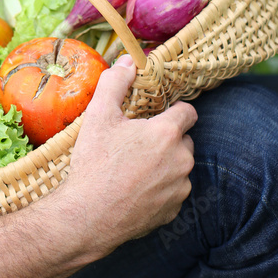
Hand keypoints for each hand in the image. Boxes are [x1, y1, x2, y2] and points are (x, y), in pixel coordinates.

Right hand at [52, 55, 196, 260]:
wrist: (88, 216)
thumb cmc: (95, 163)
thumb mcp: (99, 115)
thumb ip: (115, 82)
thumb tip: (128, 61)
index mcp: (168, 134)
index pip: (189, 112)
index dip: (174, 110)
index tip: (156, 114)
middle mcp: (182, 160)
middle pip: (184, 140)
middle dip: (166, 138)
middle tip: (136, 141)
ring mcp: (179, 188)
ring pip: (179, 167)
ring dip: (164, 163)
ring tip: (133, 167)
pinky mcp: (173, 211)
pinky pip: (173, 191)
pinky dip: (160, 188)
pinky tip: (135, 189)